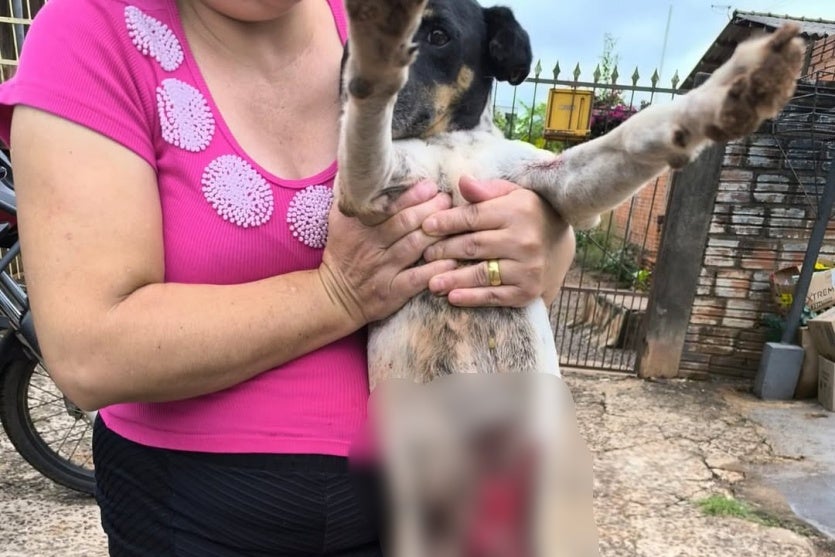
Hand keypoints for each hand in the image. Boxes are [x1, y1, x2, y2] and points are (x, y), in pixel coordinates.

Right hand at [319, 180, 456, 325]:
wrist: (334, 297)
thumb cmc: (343, 253)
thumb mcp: (339, 222)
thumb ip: (350, 195)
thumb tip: (359, 165)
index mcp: (357, 225)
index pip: (387, 206)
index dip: (411, 195)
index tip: (430, 186)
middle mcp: (370, 245)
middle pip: (404, 223)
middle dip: (430, 208)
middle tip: (447, 199)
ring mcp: (382, 269)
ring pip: (413, 246)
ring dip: (437, 232)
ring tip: (454, 221)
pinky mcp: (392, 292)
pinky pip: (416, 278)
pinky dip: (435, 268)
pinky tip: (451, 259)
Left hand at [421, 176, 574, 306]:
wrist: (559, 246)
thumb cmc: (527, 215)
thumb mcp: (511, 195)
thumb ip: (485, 190)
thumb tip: (462, 181)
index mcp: (518, 211)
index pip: (473, 216)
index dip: (446, 221)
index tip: (425, 226)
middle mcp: (524, 240)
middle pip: (473, 246)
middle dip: (444, 250)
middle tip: (424, 254)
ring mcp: (528, 268)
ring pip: (481, 273)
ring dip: (452, 278)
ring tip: (430, 282)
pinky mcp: (528, 291)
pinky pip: (494, 296)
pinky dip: (472, 298)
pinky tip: (453, 297)